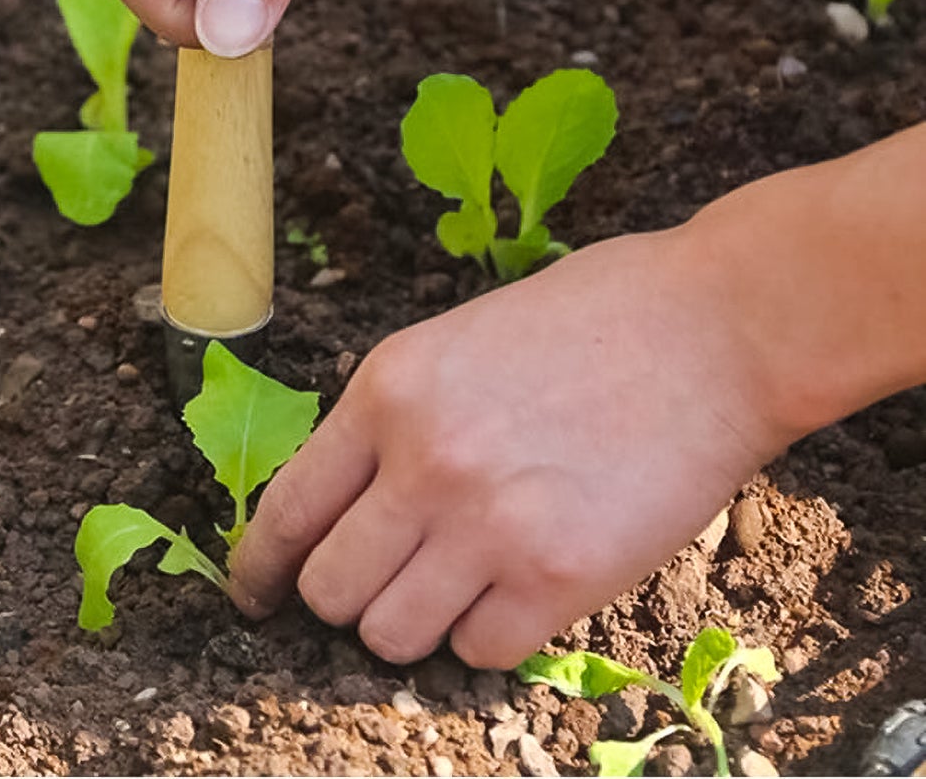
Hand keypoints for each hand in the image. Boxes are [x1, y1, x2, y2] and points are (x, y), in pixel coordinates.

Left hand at [228, 226, 791, 667]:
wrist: (713, 327)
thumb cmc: (590, 317)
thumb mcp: (454, 342)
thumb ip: (392, 418)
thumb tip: (348, 500)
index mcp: (386, 391)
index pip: (287, 509)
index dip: (259, 568)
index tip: (256, 594)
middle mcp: (422, 462)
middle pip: (329, 589)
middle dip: (347, 597)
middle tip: (385, 580)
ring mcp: (488, 524)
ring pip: (391, 636)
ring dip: (414, 623)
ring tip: (456, 584)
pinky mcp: (560, 576)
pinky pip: (480, 651)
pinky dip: (488, 634)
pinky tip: (518, 589)